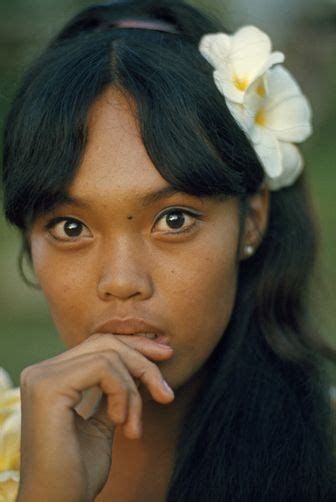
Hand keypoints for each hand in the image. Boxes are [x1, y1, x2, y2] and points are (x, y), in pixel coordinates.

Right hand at [16, 334, 173, 501]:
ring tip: (133, 426)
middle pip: (105, 343)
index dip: (135, 346)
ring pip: (108, 355)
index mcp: (51, 377)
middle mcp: (42, 371)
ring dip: (134, 390)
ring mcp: (42, 377)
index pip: (98, 344)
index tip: (166, 355)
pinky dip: (123, 393)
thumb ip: (115, 391)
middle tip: (166, 392)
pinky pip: (103, 369)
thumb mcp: (105, 421)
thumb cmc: (78, 471)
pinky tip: (121, 423)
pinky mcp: (49, 388)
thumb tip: (141, 363)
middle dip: (143, 361)